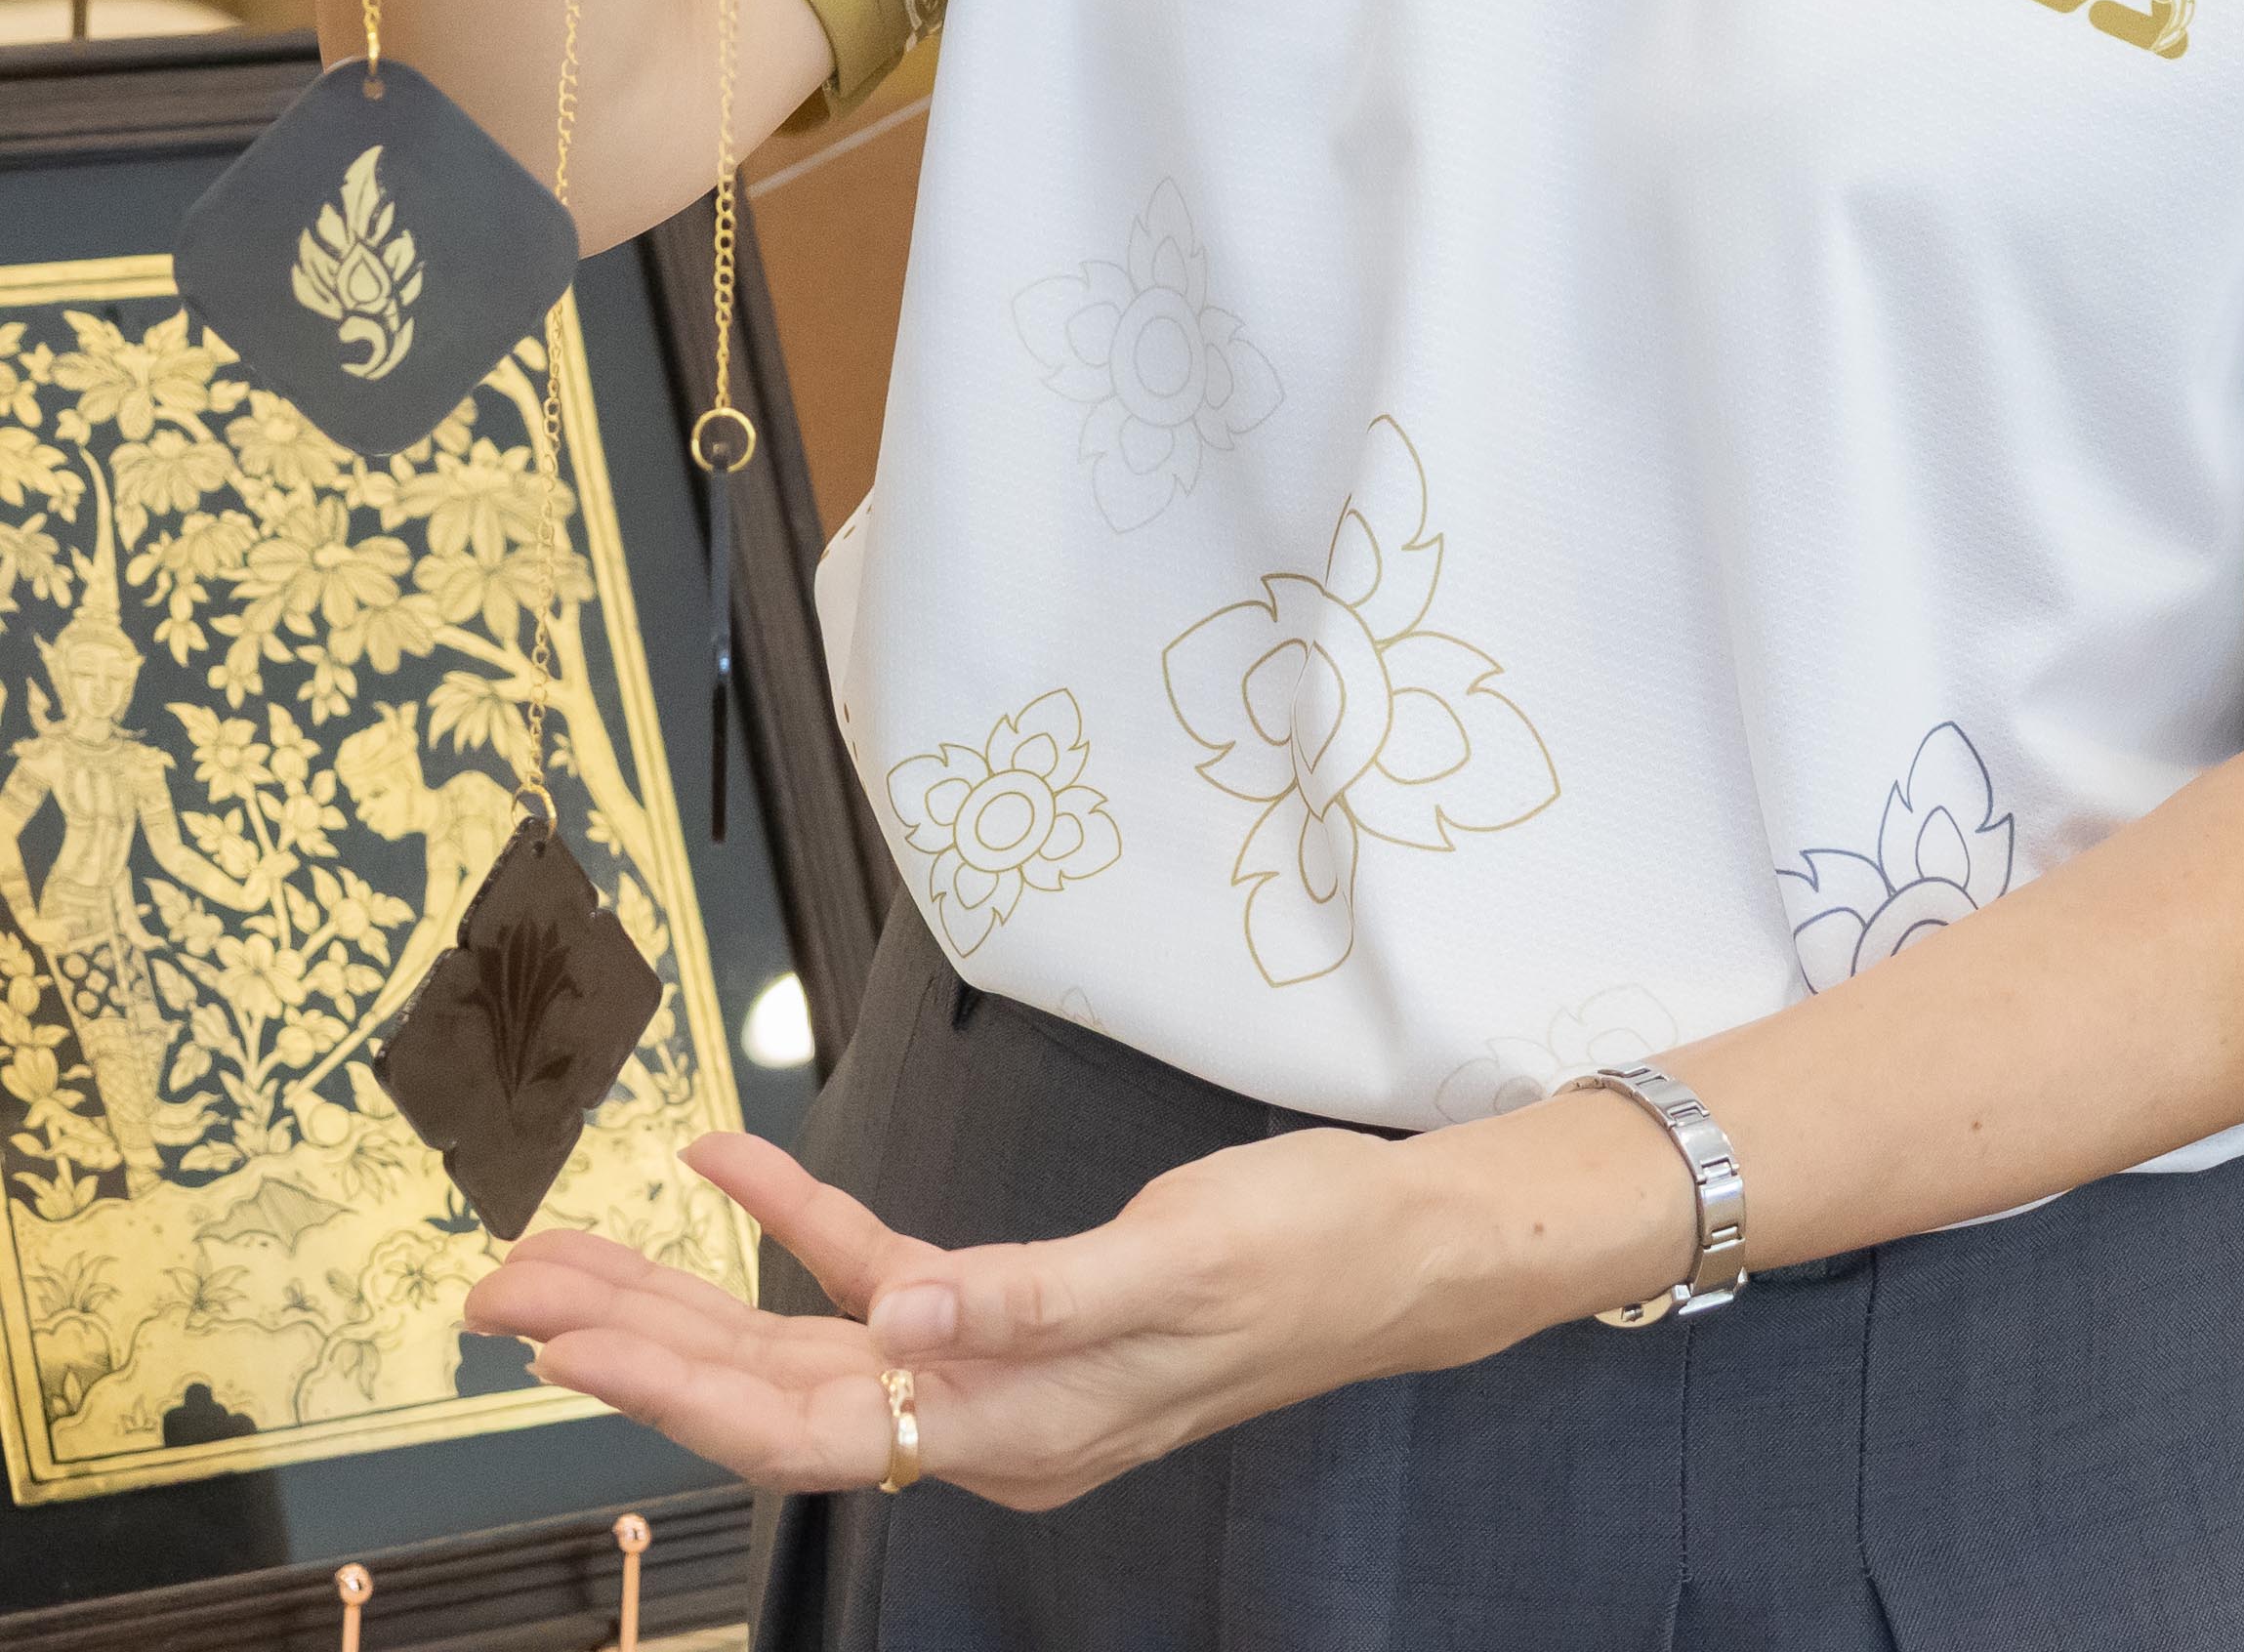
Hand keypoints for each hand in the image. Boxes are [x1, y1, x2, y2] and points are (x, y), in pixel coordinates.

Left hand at [464, 1099, 1693, 1506]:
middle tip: (500, 1293)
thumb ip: (1032, 1300)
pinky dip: (798, 1216)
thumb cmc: (1304, 1256)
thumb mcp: (1175, 1265)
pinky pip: (872, 1271)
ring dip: (684, 1291)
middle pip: (764, 1393)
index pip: (798, 1419)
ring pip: (796, 1342)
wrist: (1399, 1251)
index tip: (559, 1334)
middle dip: (628, 1341)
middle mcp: (979, 1418)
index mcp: (1011, 1428)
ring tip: (564, 1245)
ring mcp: (989, 1370)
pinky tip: (731, 1158)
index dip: (669, 1379)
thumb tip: (905, 1326)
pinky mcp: (1012, 1307)